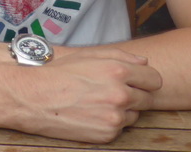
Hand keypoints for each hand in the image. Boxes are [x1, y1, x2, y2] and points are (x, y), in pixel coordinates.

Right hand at [21, 48, 161, 142]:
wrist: (35, 97)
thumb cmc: (60, 74)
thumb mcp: (89, 54)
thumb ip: (121, 55)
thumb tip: (144, 62)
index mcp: (118, 71)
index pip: (154, 79)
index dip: (146, 80)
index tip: (138, 81)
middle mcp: (120, 95)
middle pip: (148, 99)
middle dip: (135, 95)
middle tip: (114, 92)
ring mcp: (115, 117)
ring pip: (135, 115)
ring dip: (123, 110)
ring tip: (99, 102)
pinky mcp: (107, 134)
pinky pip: (120, 129)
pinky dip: (111, 122)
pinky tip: (93, 114)